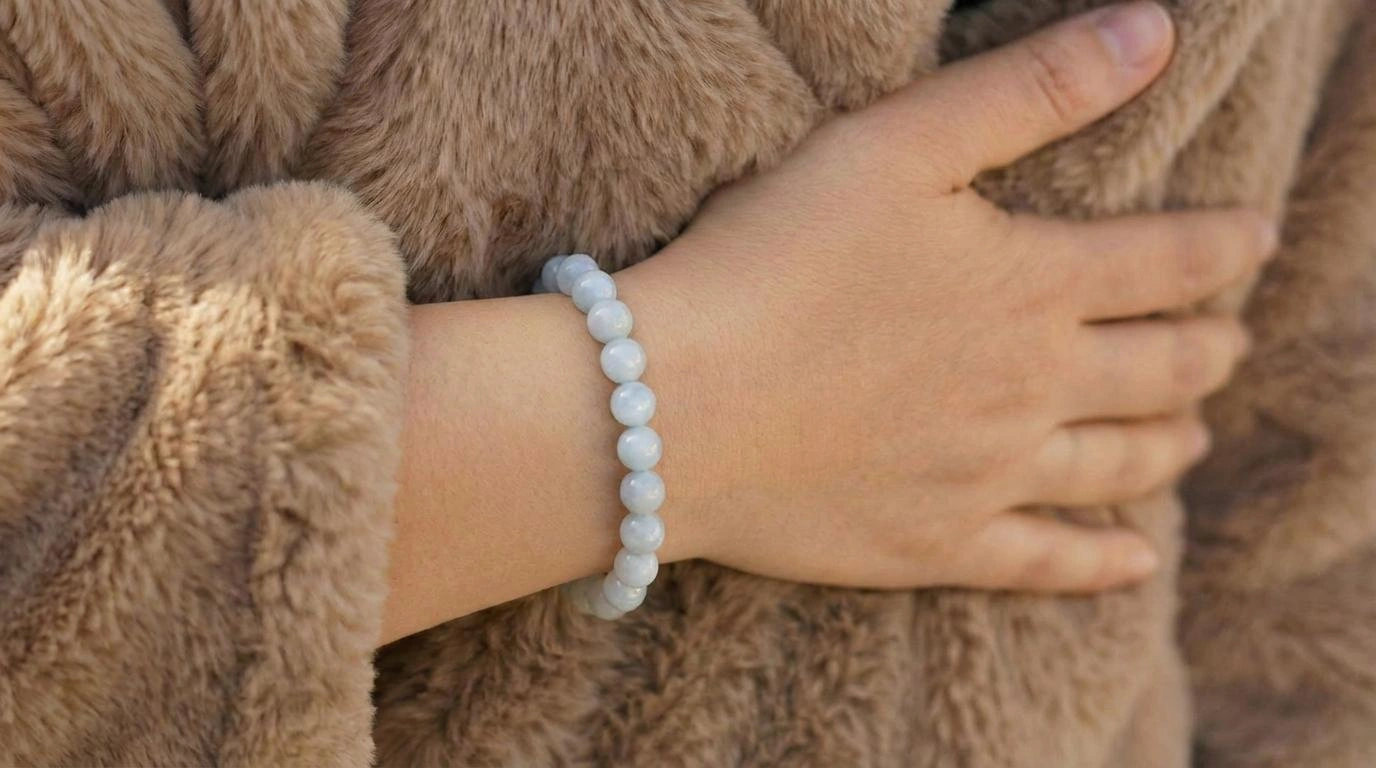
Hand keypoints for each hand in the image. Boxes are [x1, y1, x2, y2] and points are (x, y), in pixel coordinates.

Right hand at [628, 1, 1275, 591]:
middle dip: (1207, 351)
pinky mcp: (937, 545)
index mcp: (1032, 285)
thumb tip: (1152, 32)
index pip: (1167, 262)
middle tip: (1228, 343)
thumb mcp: (898, 145)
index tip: (1254, 239)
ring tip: (1192, 436)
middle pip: (1159, 371)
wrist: (674, 403)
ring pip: (1118, 465)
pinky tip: (1134, 562)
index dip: (1223, 246)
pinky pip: (1045, 562)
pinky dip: (1101, 563)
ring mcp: (990, 476)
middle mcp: (1033, 388)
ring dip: (1168, 444)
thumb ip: (1030, 90)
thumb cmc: (770, 260)